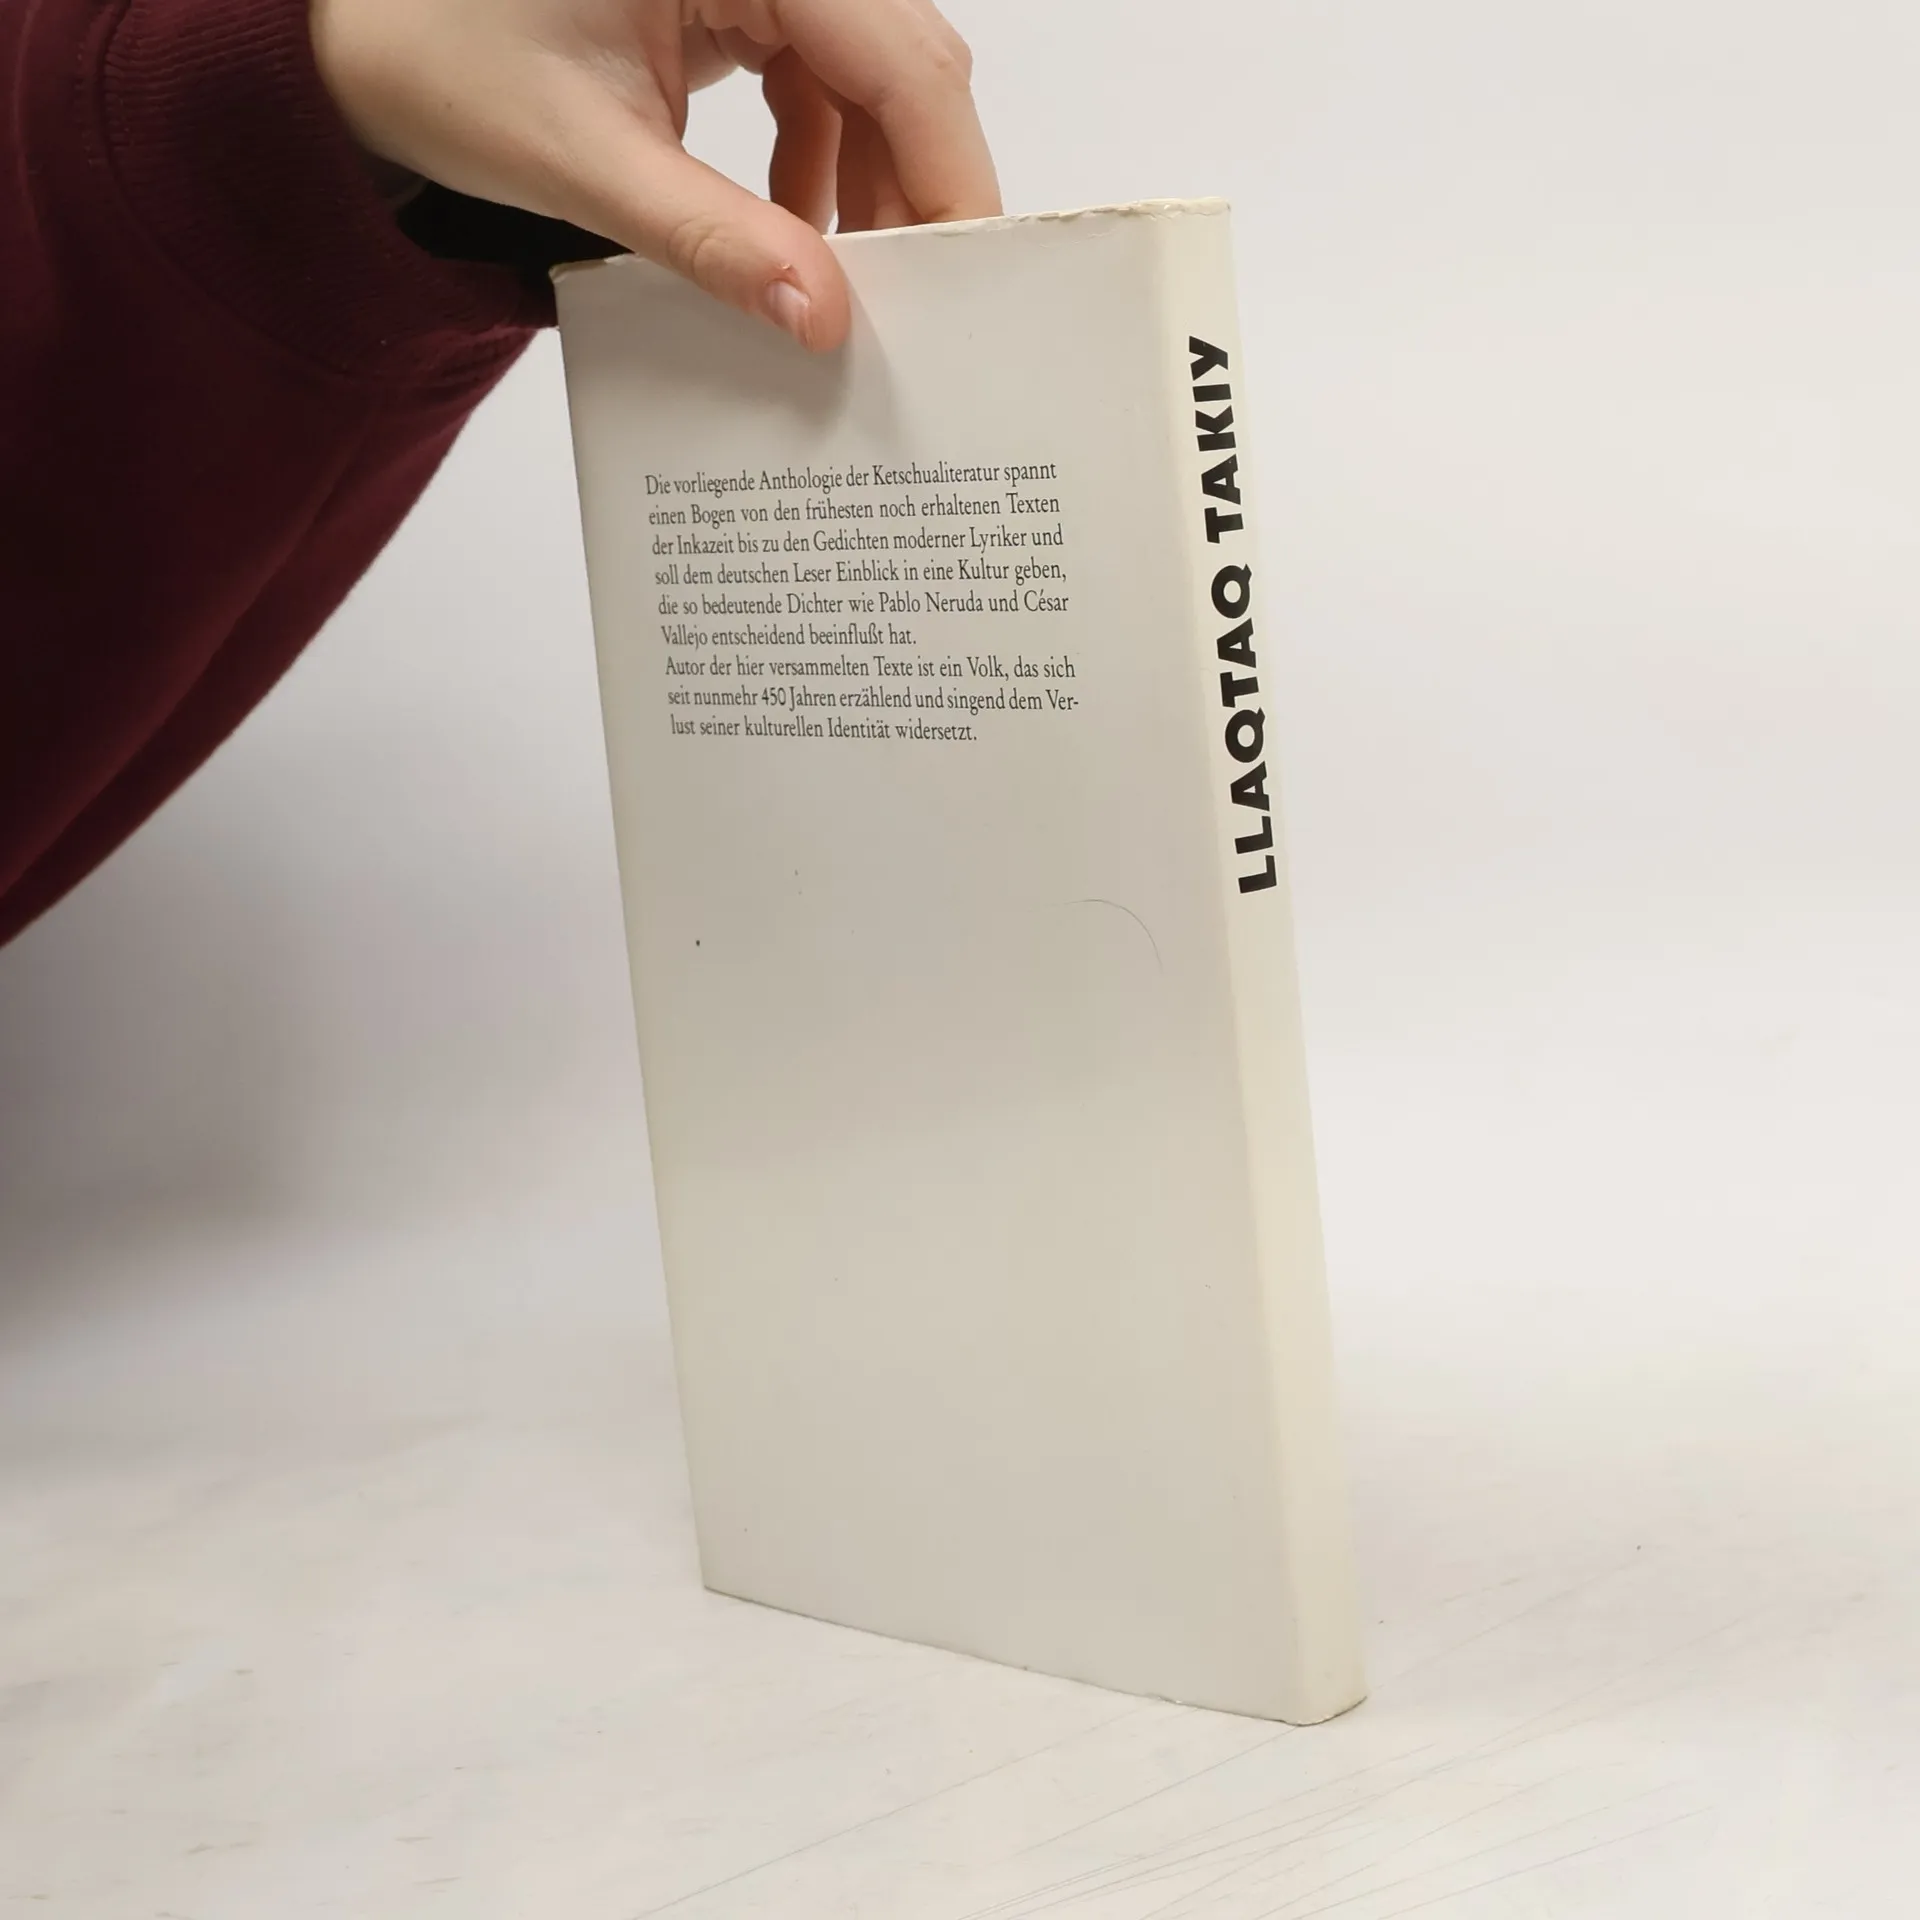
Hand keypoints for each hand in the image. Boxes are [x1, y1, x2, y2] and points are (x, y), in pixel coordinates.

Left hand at [309, 0, 1000, 350]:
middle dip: (916, 190)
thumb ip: (712, 240)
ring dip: (873, 186)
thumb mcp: (581, 161)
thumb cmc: (443, 57)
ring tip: (843, 284)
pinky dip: (823, 163)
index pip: (903, 60)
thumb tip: (821, 318)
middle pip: (907, 65)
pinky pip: (824, 80)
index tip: (965, 287)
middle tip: (915, 311)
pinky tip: (789, 231)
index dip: (948, 176)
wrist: (368, 30)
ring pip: (876, 78)